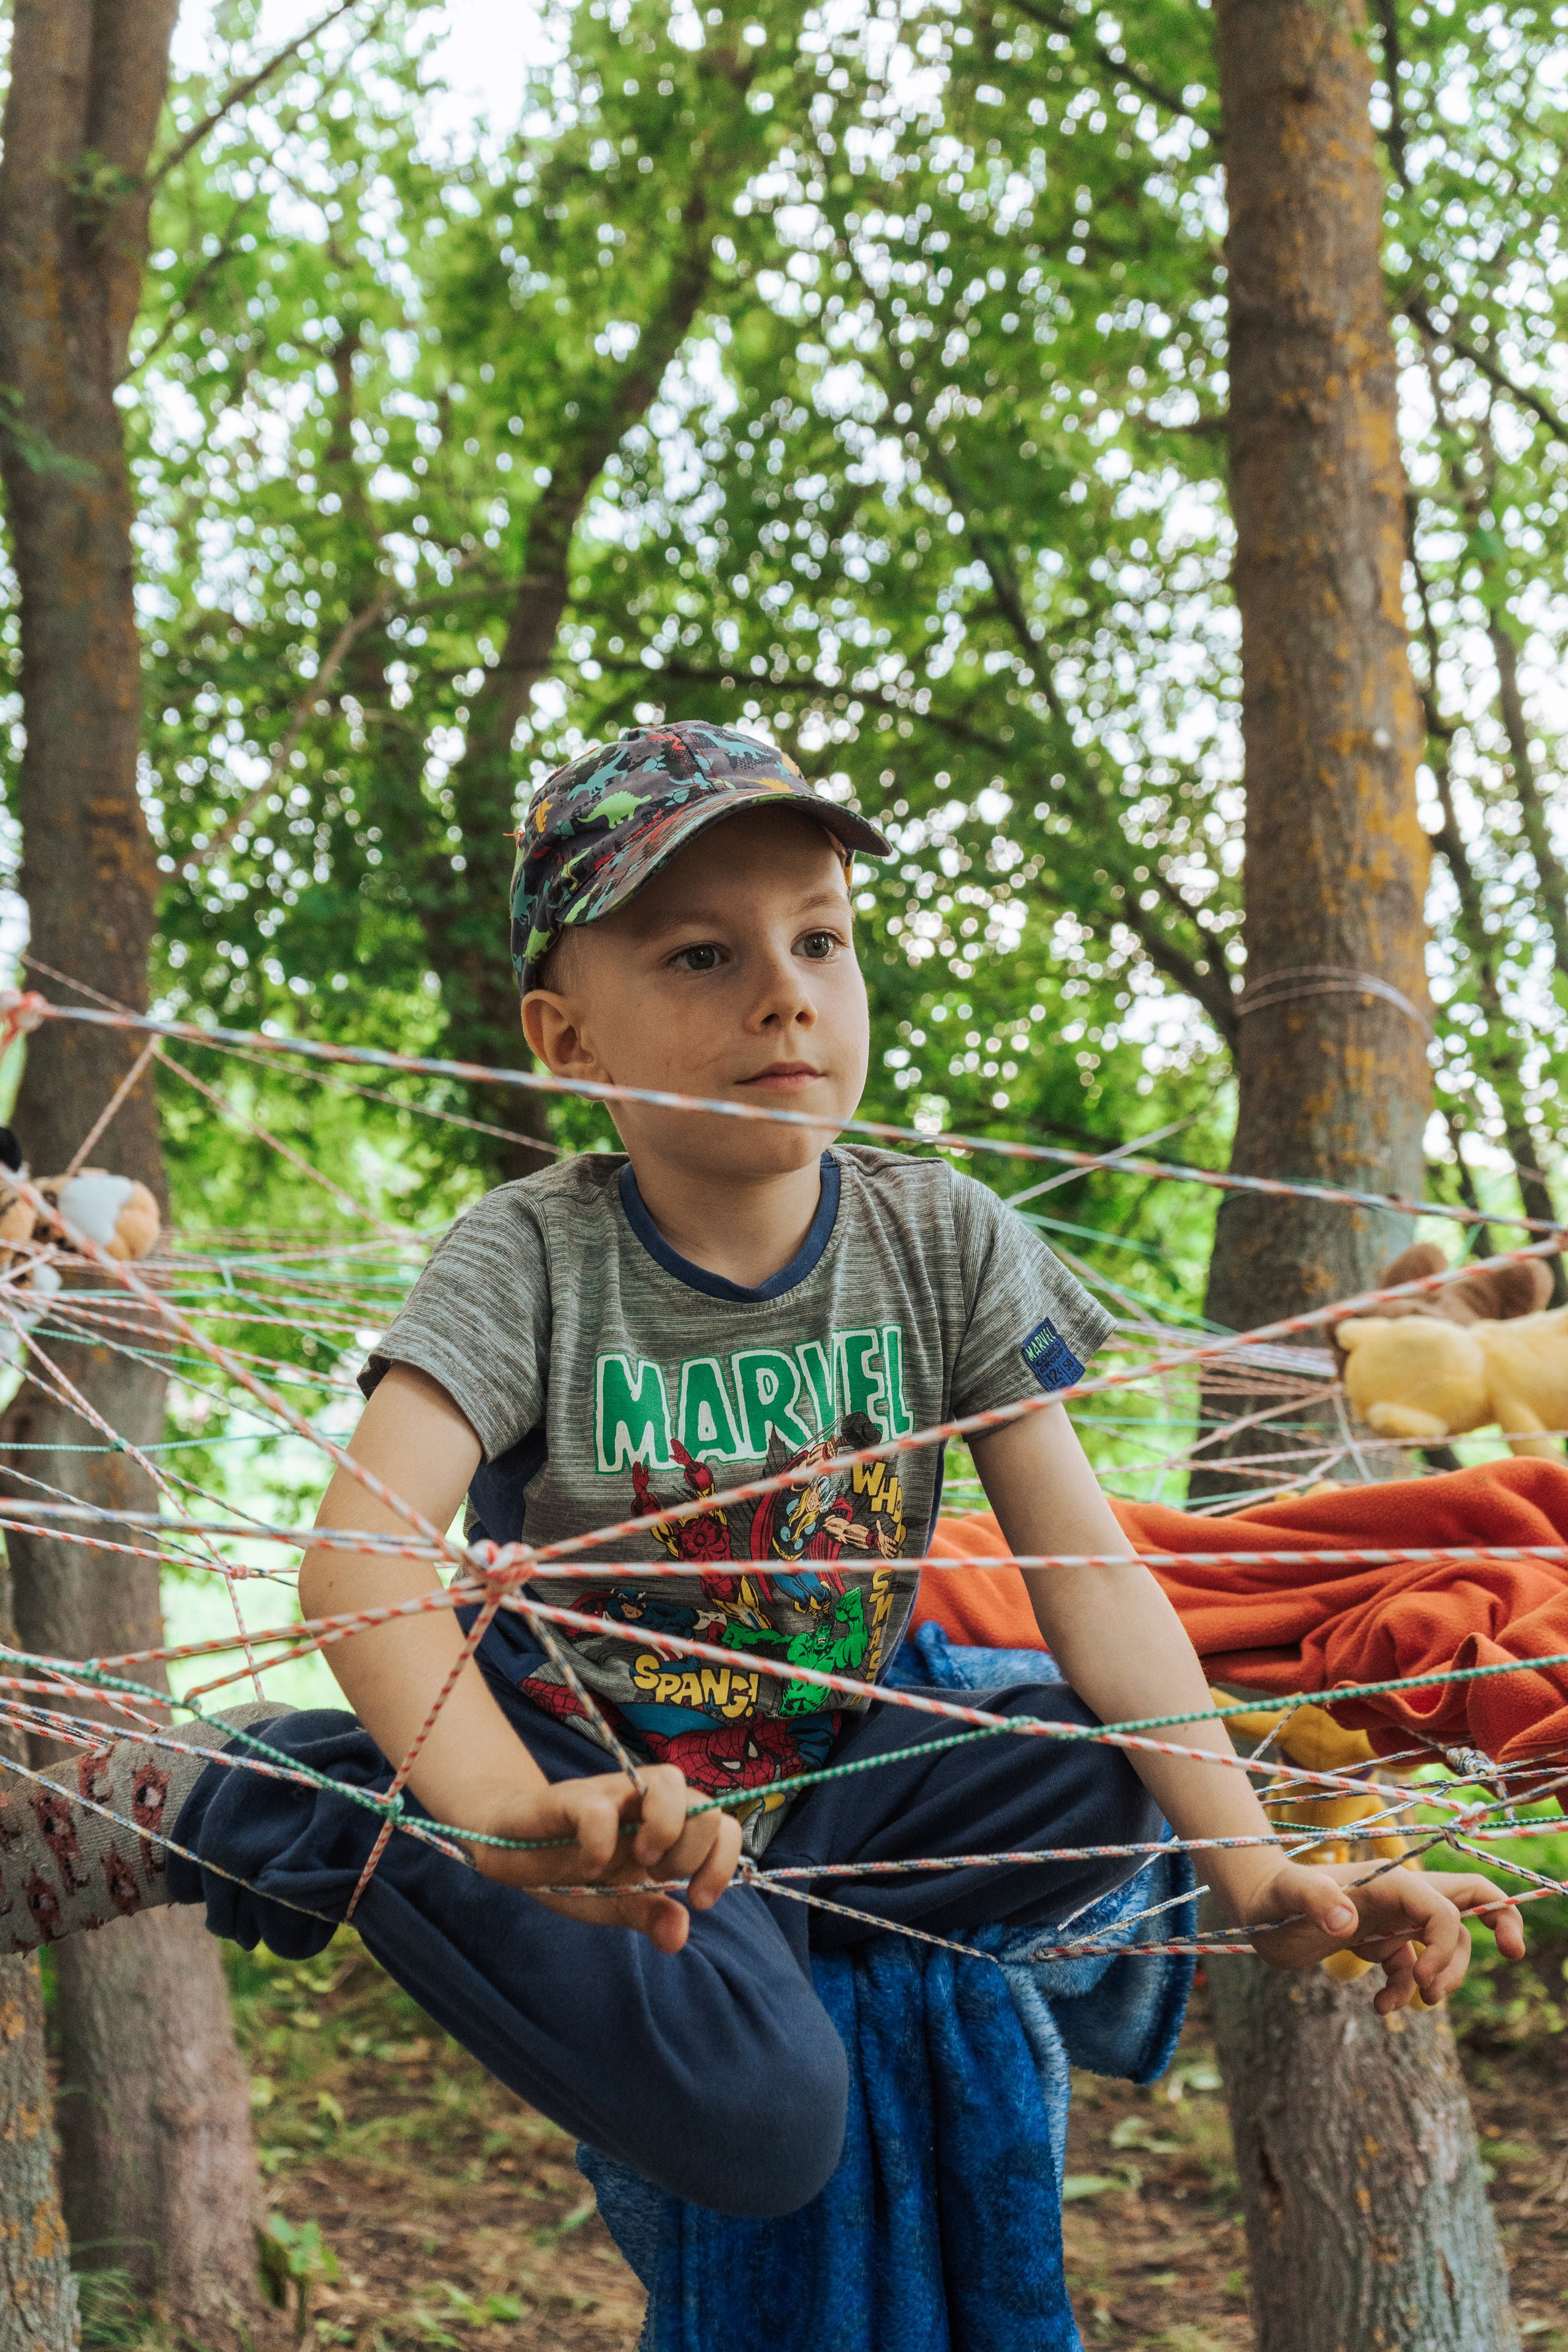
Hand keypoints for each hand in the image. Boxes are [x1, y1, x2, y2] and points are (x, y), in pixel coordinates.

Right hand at [464, 1765, 742, 1954]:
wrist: (510, 1848)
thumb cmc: (570, 1870)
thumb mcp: (615, 1903)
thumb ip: (649, 1915)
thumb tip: (680, 1936)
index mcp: (665, 1827)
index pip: (722, 1825)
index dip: (722, 1862)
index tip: (698, 1901)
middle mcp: (645, 1803)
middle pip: (704, 1803)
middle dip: (691, 1852)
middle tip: (656, 1877)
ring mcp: (611, 1794)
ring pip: (668, 1782)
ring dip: (666, 1829)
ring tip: (640, 1863)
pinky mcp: (569, 1798)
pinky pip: (599, 1807)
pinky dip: (601, 1842)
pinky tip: (590, 1867)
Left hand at [1234, 1859, 1524, 2012]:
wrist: (1254, 1909)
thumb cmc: (1270, 1896)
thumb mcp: (1286, 1896)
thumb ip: (1314, 1898)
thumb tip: (1346, 1921)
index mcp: (1388, 1884)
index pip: (1444, 1906)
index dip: (1453, 1942)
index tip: (1430, 1980)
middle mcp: (1398, 1898)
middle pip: (1470, 1899)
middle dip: (1501, 1918)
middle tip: (1513, 1952)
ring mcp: (1391, 1921)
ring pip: (1449, 1942)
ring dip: (1446, 1975)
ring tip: (1419, 1999)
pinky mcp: (1379, 1942)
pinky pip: (1413, 1968)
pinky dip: (1406, 1992)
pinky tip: (1380, 2007)